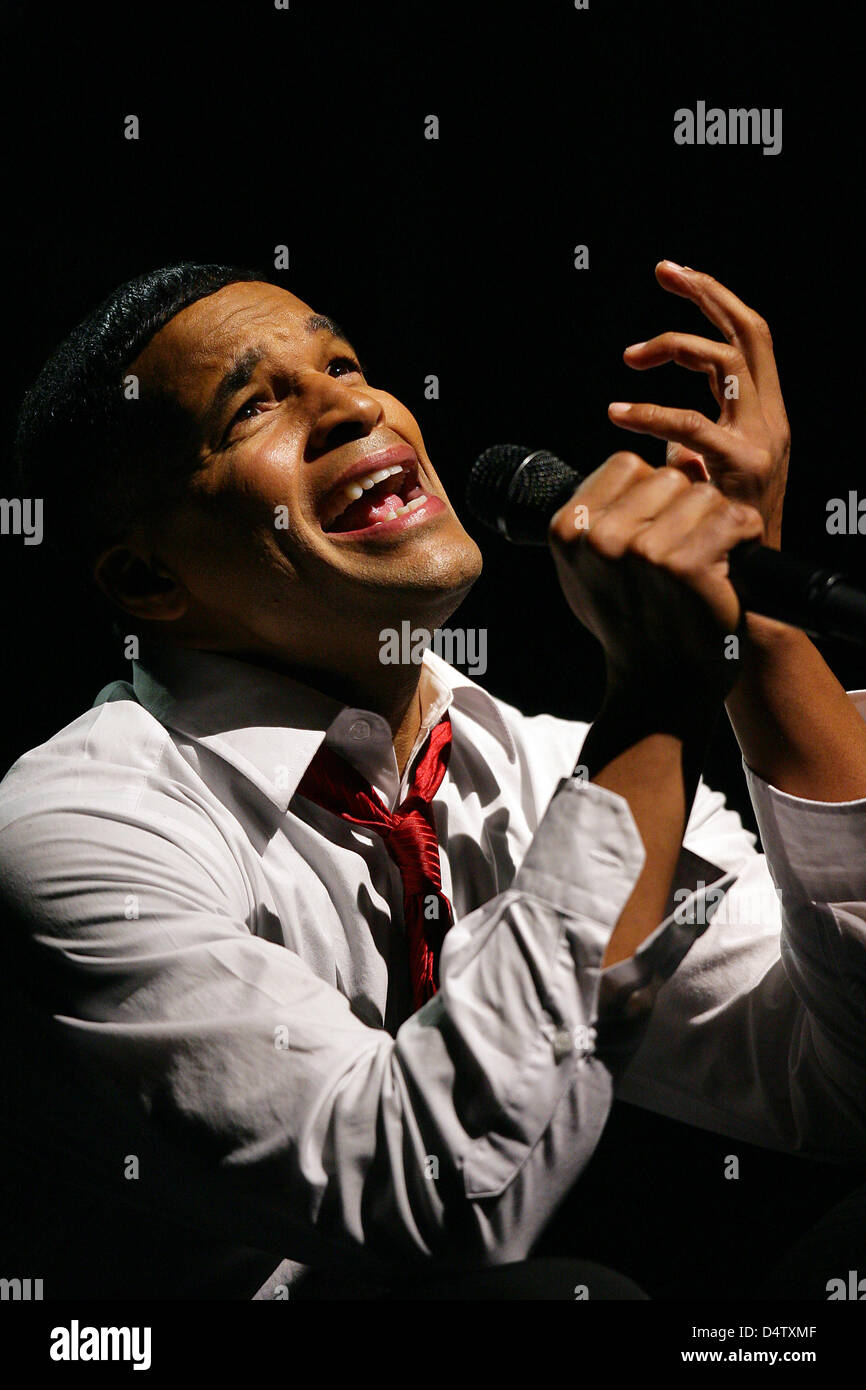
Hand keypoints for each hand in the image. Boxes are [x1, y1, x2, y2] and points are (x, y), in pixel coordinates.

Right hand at [549, 451, 764, 709]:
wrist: (660, 684)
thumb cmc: (629, 623)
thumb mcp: (586, 571)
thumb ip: (594, 519)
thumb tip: (625, 469)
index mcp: (567, 529)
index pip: (626, 465)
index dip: (652, 497)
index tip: (654, 537)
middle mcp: (599, 538)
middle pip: (667, 477)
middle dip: (685, 510)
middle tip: (680, 560)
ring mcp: (641, 551)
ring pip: (703, 494)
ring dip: (716, 526)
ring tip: (702, 568)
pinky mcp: (684, 567)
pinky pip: (733, 519)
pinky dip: (744, 540)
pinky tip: (726, 570)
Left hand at [608, 261, 789, 548]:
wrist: (748, 588)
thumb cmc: (717, 537)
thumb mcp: (702, 477)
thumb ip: (685, 447)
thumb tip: (648, 434)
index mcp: (762, 415)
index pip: (747, 340)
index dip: (714, 301)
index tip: (675, 277)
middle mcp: (771, 419)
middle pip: (749, 333)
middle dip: (708, 293)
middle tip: (664, 271)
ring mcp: (763, 440)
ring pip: (728, 363)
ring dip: (675, 346)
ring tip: (630, 357)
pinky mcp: (744, 468)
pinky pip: (693, 427)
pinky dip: (651, 415)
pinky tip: (618, 415)